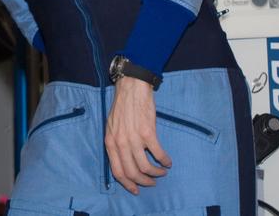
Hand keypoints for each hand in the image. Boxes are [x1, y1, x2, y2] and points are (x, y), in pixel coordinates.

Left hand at [105, 77, 170, 193]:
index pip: (117, 171)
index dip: (127, 184)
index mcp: (110, 142)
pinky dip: (165, 161)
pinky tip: (167, 161)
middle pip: (132, 173)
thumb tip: (123, 162)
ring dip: (156, 173)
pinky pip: (158, 154)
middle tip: (152, 182)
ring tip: (161, 172)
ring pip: (146, 167)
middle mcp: (120, 143)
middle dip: (144, 182)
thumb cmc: (122, 107)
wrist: (131, 88)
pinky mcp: (148, 132)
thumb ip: (115, 144)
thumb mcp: (111, 127)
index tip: (136, 190)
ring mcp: (134, 138)